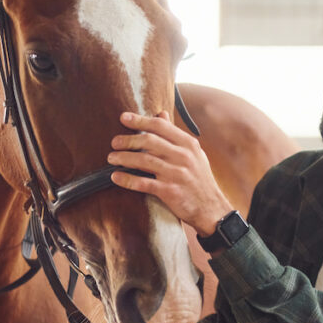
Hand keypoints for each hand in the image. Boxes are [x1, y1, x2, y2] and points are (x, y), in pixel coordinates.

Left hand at [108, 111, 231, 236]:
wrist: (211, 208)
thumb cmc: (199, 179)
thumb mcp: (193, 153)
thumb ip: (175, 134)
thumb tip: (160, 114)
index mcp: (188, 144)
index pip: (160, 126)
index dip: (140, 121)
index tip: (123, 118)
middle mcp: (183, 156)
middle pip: (149, 141)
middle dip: (128, 140)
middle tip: (114, 142)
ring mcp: (176, 174)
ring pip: (144, 160)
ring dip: (124, 158)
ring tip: (111, 158)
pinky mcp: (170, 191)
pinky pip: (143, 183)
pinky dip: (127, 179)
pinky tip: (116, 177)